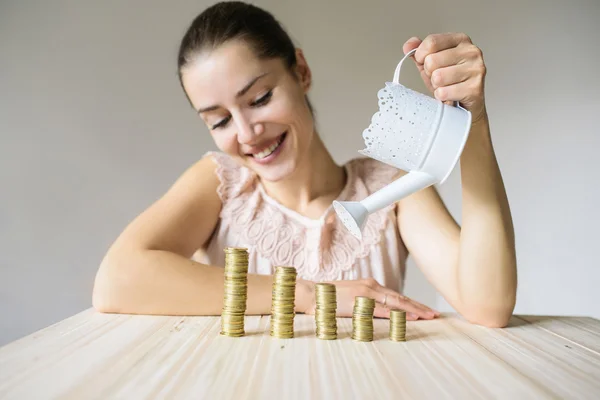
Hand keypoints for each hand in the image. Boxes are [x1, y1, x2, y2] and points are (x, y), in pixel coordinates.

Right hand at [300, 278, 438, 320]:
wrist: (311, 294)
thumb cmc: (329, 298)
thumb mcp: (351, 298)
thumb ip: (365, 302)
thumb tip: (378, 311)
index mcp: (370, 285)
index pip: (396, 295)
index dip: (412, 302)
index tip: (425, 310)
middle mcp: (371, 286)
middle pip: (400, 297)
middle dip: (419, 306)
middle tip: (434, 314)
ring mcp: (366, 294)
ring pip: (396, 302)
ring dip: (413, 310)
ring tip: (428, 316)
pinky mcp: (360, 303)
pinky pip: (383, 310)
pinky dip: (398, 313)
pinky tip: (409, 318)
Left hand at [402, 33, 486, 123]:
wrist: (465, 105)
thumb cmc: (449, 81)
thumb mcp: (432, 63)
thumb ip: (419, 51)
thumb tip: (408, 45)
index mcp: (460, 40)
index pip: (432, 42)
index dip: (421, 55)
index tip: (423, 62)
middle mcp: (471, 51)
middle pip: (432, 61)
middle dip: (430, 74)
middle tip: (439, 79)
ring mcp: (475, 69)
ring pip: (437, 77)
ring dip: (436, 86)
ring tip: (446, 86)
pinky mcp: (475, 88)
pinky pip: (443, 92)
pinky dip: (442, 96)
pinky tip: (450, 95)